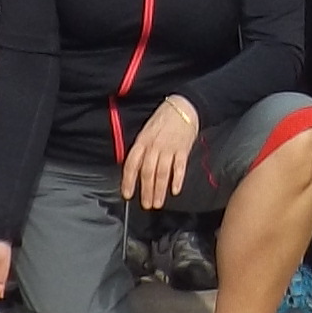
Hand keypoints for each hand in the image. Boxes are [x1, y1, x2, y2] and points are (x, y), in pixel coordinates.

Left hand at [120, 96, 202, 210]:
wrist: (184, 107)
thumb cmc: (163, 119)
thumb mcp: (146, 130)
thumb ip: (142, 149)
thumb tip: (135, 168)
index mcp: (142, 141)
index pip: (132, 164)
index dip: (128, 180)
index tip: (127, 195)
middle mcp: (154, 146)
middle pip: (147, 172)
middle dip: (146, 190)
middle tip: (146, 205)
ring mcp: (169, 148)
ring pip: (162, 173)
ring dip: (159, 190)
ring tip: (158, 203)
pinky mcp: (183, 149)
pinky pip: (179, 167)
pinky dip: (177, 180)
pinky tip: (175, 190)